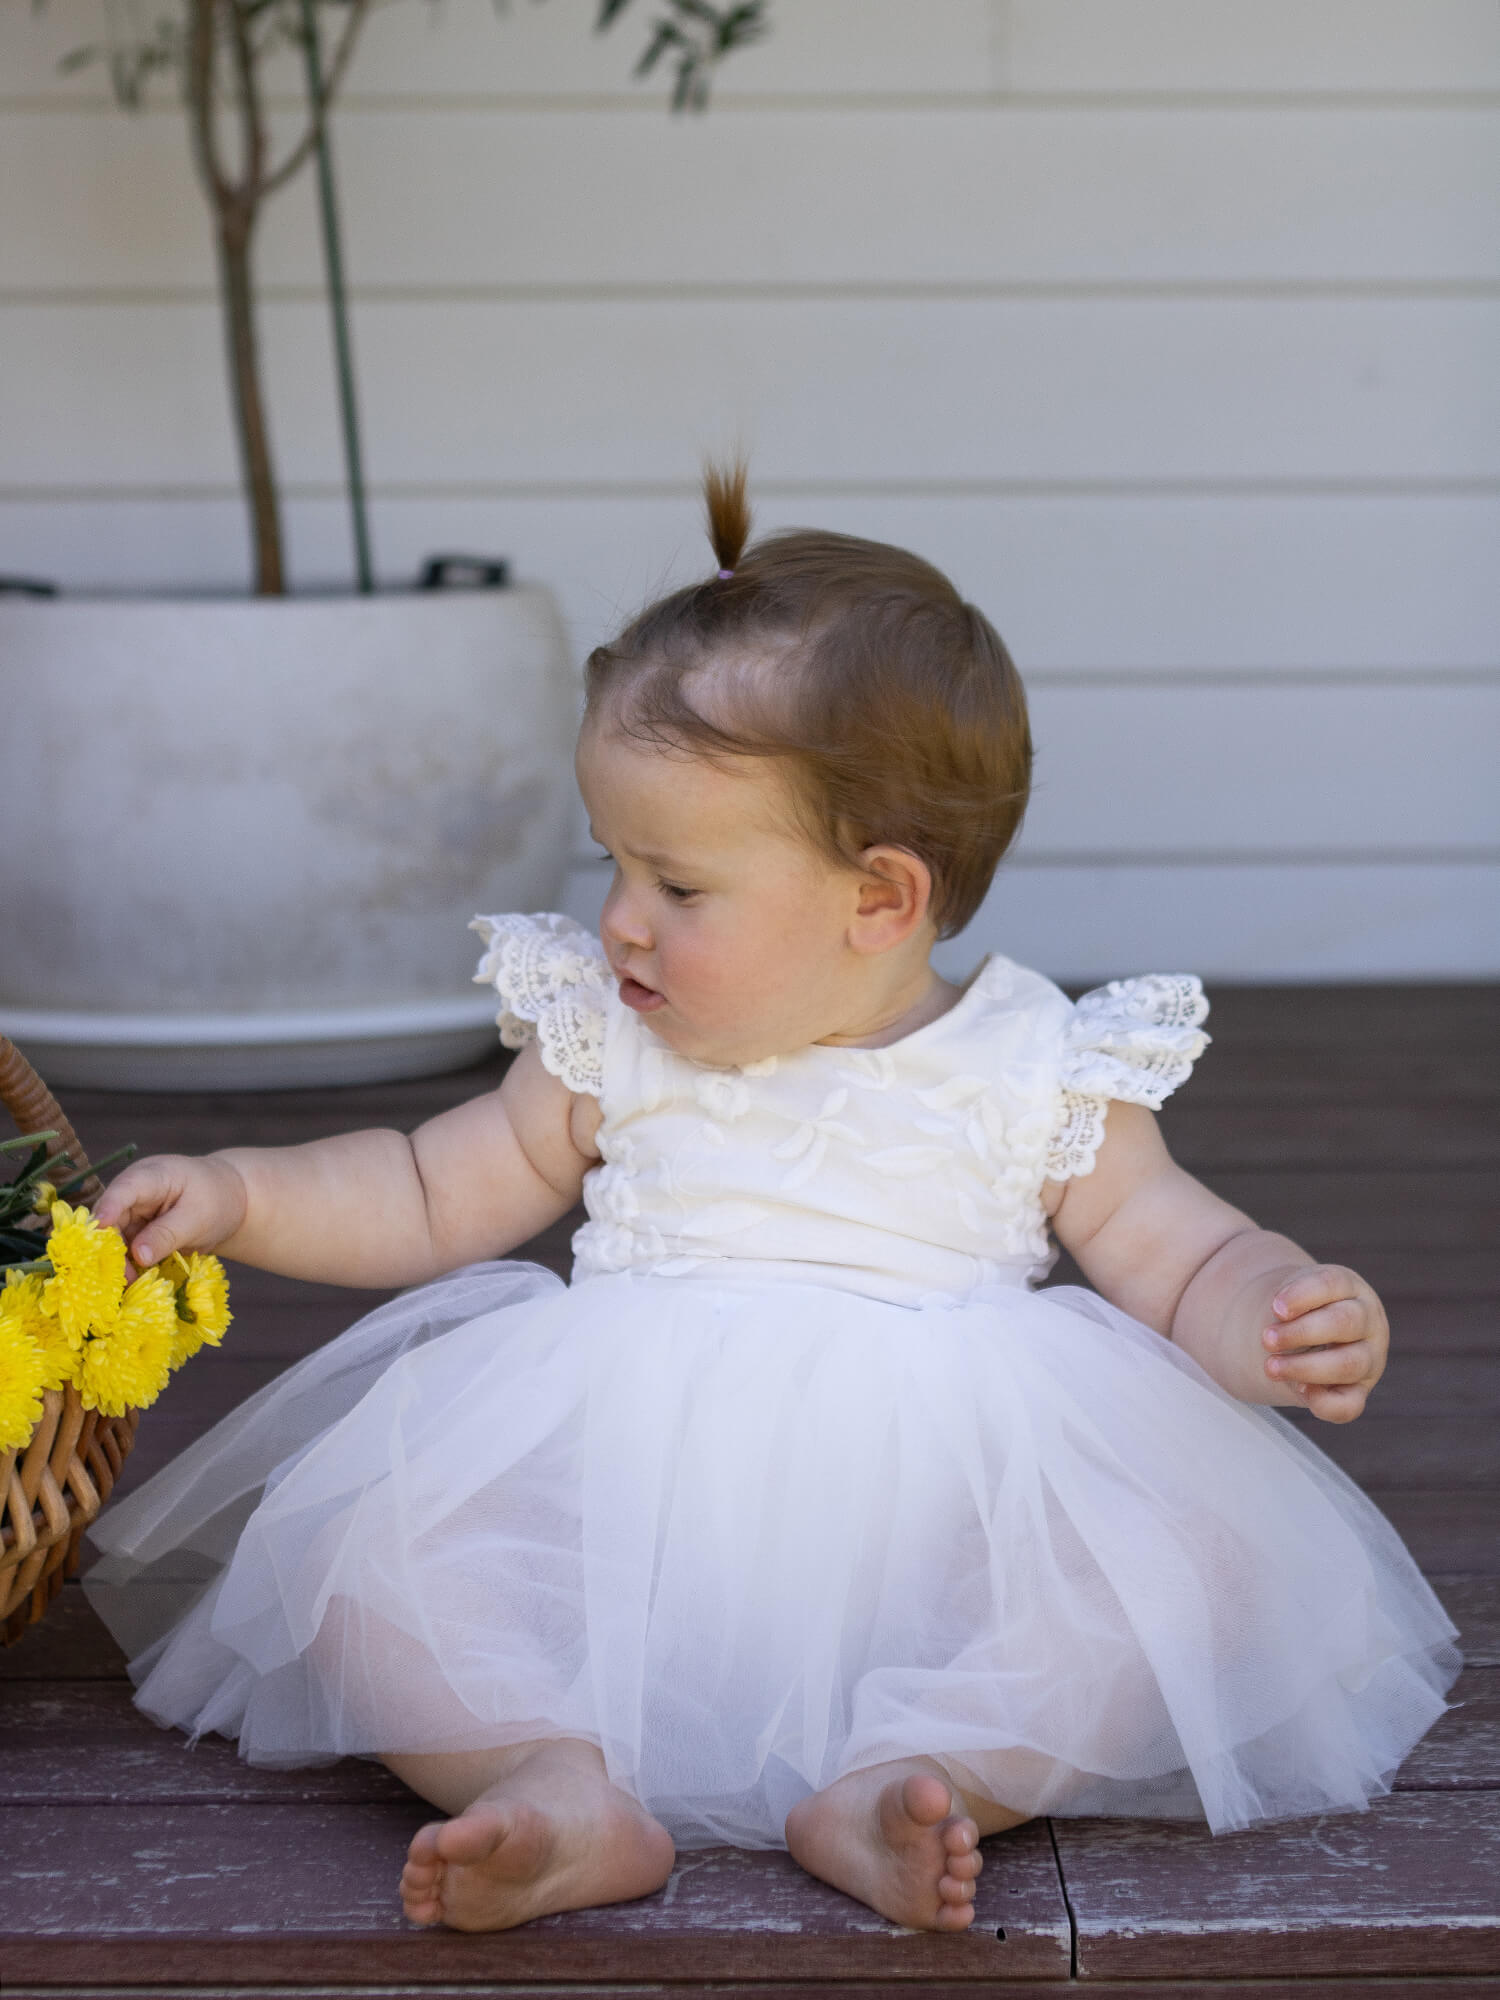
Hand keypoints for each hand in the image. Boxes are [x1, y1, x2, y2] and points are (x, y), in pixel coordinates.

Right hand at [92, 1154, 247, 1273]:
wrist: (228, 1201)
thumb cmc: (215, 1200)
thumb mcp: (197, 1218)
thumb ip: (167, 1235)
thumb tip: (138, 1256)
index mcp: (152, 1176)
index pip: (125, 1189)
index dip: (109, 1207)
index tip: (99, 1227)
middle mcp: (133, 1193)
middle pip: (112, 1219)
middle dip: (112, 1249)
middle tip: (123, 1279)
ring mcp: (132, 1212)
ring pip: (114, 1239)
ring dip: (119, 1263)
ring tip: (130, 1286)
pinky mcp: (134, 1231)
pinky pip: (124, 1250)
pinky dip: (127, 1266)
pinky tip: (132, 1284)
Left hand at [1261, 1264, 1387, 1422]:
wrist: (1304, 1333)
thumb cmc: (1298, 1309)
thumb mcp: (1292, 1295)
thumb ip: (1287, 1307)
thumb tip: (1280, 1326)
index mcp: (1349, 1287)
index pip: (1331, 1283)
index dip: (1302, 1296)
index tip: (1275, 1308)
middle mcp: (1368, 1320)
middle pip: (1344, 1322)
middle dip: (1300, 1333)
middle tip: (1267, 1340)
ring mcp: (1370, 1357)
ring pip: (1349, 1364)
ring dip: (1306, 1367)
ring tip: (1271, 1367)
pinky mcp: (1360, 1390)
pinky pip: (1350, 1405)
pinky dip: (1325, 1403)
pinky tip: (1301, 1392)